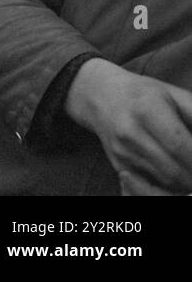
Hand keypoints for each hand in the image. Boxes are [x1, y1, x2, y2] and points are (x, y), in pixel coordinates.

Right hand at [65, 58, 191, 193]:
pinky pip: (150, 187)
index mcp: (147, 110)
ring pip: (166, 182)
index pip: (181, 146)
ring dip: (187, 183)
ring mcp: (122, 152)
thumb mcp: (174, 95)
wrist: (99, 96)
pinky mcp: (118, 165)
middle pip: (175, 170)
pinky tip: (180, 178)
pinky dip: (170, 188)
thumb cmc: (143, 93)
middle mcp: (130, 133)